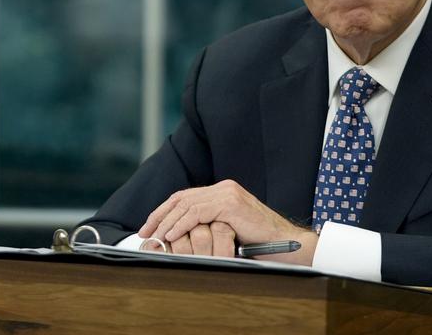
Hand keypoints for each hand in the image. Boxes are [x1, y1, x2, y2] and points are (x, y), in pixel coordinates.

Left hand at [138, 180, 317, 264]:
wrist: (286, 243)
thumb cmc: (259, 243)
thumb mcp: (228, 230)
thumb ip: (209, 225)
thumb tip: (180, 235)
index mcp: (224, 192)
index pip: (186, 196)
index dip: (165, 210)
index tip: (150, 226)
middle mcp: (225, 188)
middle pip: (182, 197)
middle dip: (160, 214)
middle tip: (145, 231)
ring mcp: (228, 193)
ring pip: (187, 203)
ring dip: (167, 220)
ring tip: (155, 235)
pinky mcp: (230, 204)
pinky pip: (198, 212)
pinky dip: (181, 223)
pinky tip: (171, 234)